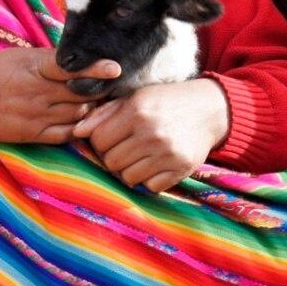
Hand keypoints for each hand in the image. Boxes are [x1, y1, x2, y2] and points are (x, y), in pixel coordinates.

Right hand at [0, 47, 118, 151]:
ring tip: (100, 104)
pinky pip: (66, 134)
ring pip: (78, 114)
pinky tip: (83, 122)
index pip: (72, 68)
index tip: (115, 68)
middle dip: (100, 91)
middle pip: (82, 93)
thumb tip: (75, 58)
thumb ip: (47, 59)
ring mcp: (37, 115)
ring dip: (92, 110)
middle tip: (113, 87)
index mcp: (35, 68)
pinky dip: (79, 128)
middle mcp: (39, 92)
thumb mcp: (17, 56)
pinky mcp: (34, 134)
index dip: (96, 69)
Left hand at [72, 78, 230, 192]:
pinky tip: (156, 163)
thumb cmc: (165, 102)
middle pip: (111, 162)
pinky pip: (150, 187)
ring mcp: (167, 153)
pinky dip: (150, 179)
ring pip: (128, 177)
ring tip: (141, 155)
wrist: (209, 109)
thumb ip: (103, 114)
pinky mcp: (181, 169)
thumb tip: (77, 132)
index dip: (101, 141)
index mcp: (137, 112)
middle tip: (127, 147)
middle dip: (114, 156)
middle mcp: (152, 133)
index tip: (112, 137)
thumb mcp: (135, 98)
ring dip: (130, 169)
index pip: (99, 140)